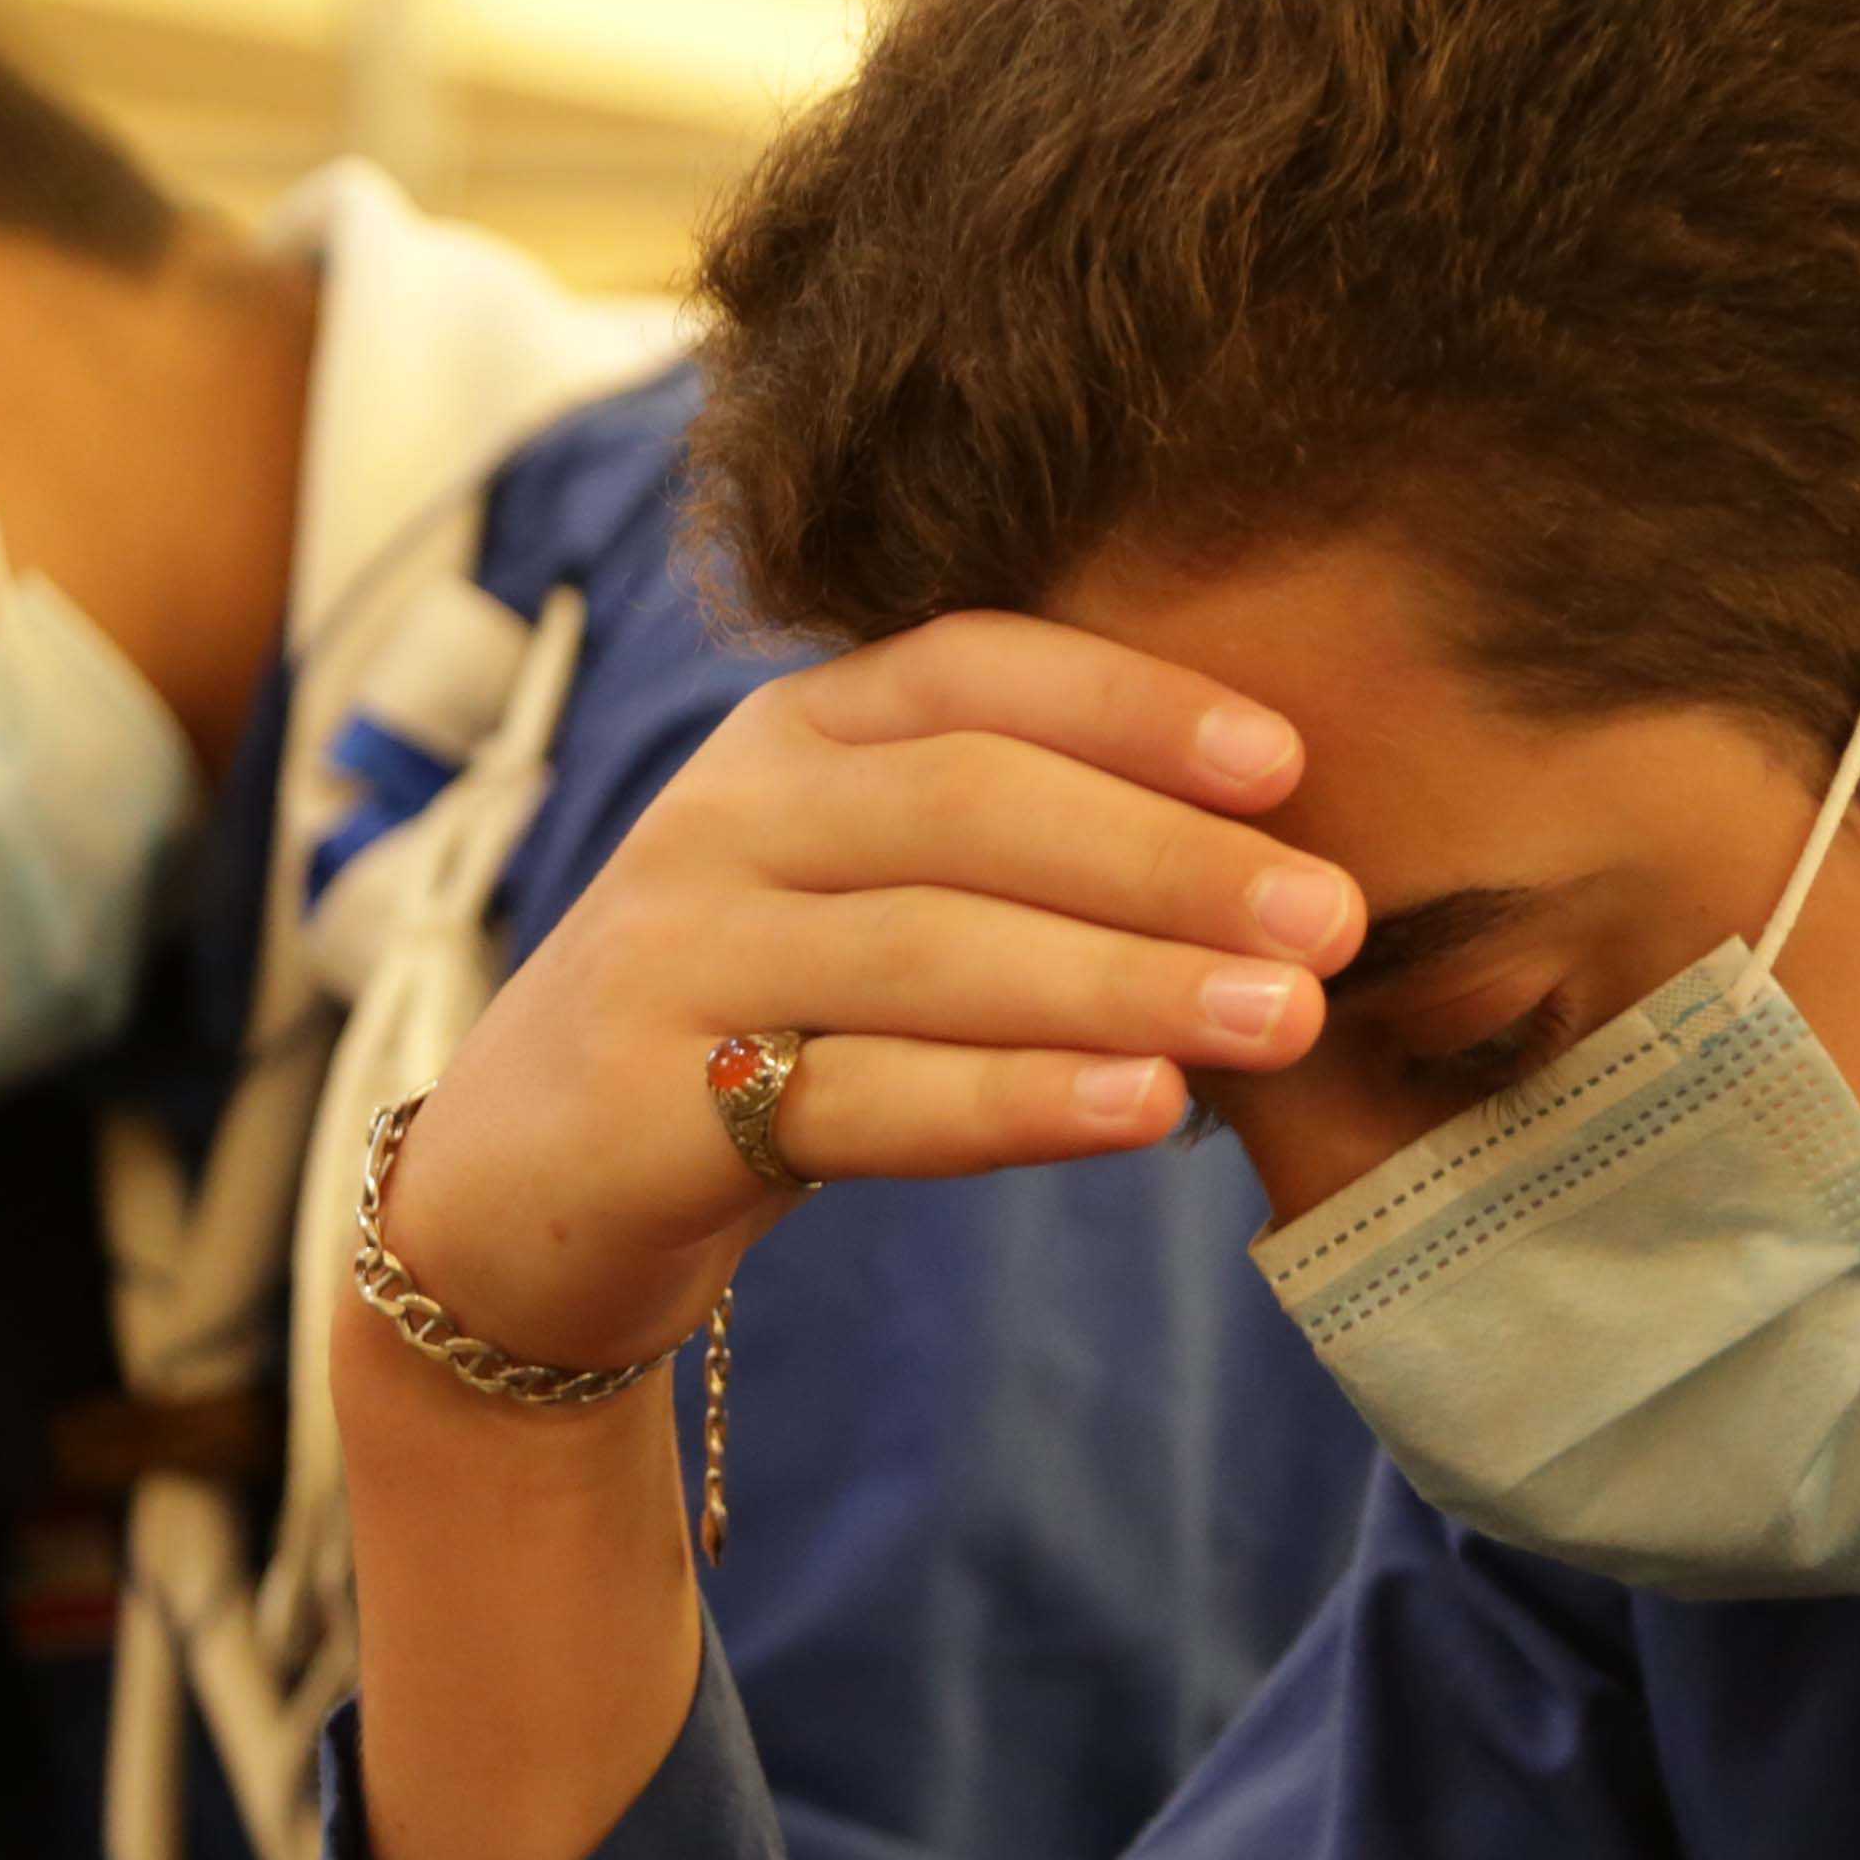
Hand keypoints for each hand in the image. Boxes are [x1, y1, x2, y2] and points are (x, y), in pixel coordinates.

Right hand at [374, 613, 1359, 1372]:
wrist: (520, 1192)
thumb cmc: (760, 1025)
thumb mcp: (862, 896)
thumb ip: (1012, 851)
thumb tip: (1278, 859)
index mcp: (794, 733)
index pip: (973, 668)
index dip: (1133, 703)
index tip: (1291, 762)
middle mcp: (725, 815)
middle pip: (970, 805)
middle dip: (1170, 857)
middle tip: (1339, 915)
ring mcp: (675, 953)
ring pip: (929, 948)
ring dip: (1126, 978)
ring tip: (1284, 1017)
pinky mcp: (650, 1101)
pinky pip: (862, 1095)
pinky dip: (1016, 1099)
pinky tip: (1147, 1108)